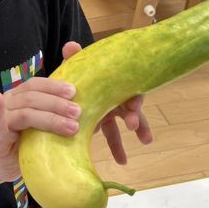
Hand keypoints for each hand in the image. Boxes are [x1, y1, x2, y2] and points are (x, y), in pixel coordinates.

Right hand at [0, 41, 81, 180]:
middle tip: (78, 112)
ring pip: (27, 112)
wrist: (1, 163)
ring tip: (72, 127)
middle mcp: (10, 101)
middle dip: (58, 104)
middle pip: (34, 96)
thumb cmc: (25, 142)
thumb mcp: (43, 126)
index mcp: (21, 95)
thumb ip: (57, 115)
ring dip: (50, 118)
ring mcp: (2, 117)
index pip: (37, 84)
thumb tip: (89, 111)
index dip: (55, 86)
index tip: (75, 91)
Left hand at [68, 43, 152, 164]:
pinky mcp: (104, 124)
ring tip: (141, 143)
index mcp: (112, 82)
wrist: (67, 91)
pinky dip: (118, 149)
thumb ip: (74, 58)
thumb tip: (70, 45)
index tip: (134, 106)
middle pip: (132, 105)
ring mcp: (111, 111)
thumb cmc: (77, 77)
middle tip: (132, 124)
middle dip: (136, 116)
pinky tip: (121, 161)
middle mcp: (116, 96)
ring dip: (135, 131)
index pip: (130, 87)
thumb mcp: (76, 69)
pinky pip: (114, 138)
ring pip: (129, 121)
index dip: (135, 97)